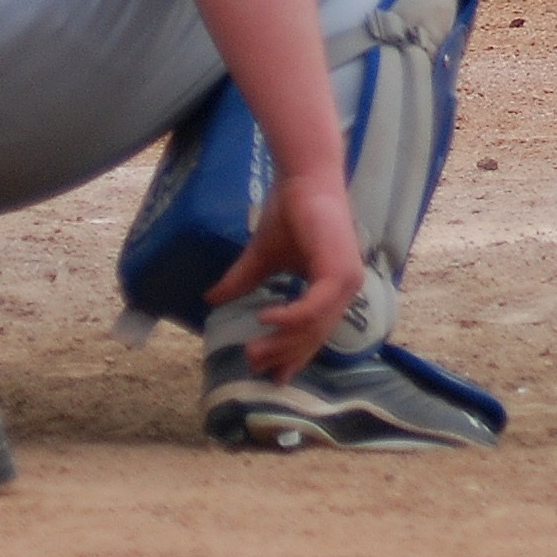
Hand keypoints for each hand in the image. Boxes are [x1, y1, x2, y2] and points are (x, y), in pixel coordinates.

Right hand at [209, 169, 370, 380]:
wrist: (302, 178)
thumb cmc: (289, 213)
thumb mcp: (261, 257)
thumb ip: (243, 281)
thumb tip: (211, 299)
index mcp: (332, 287)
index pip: (316, 331)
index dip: (295, 355)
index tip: (273, 377)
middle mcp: (345, 287)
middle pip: (314, 335)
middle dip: (283, 355)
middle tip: (252, 363)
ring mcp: (345, 280)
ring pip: (314, 327)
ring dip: (283, 343)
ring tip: (253, 350)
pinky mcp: (338, 271)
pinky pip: (314, 308)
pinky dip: (291, 319)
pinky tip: (265, 319)